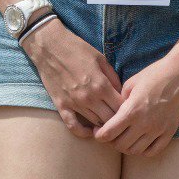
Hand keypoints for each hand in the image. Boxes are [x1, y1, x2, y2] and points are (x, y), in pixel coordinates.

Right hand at [21, 19, 122, 137]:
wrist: (49, 46)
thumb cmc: (77, 49)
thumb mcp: (100, 58)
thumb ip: (113, 77)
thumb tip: (121, 93)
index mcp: (101, 85)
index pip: (121, 107)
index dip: (128, 110)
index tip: (129, 109)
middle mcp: (89, 97)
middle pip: (110, 119)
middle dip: (118, 120)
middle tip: (121, 119)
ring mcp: (74, 103)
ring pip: (95, 124)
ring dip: (103, 125)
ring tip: (109, 124)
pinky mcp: (61, 106)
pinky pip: (73, 126)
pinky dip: (82, 132)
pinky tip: (90, 131)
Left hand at [93, 56, 178, 156]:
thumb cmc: (155, 74)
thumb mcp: (131, 83)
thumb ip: (119, 101)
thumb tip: (112, 113)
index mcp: (132, 110)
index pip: (109, 133)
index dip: (99, 135)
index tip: (97, 131)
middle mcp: (144, 123)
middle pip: (120, 145)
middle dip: (111, 141)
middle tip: (110, 133)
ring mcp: (158, 130)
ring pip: (135, 151)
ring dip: (126, 147)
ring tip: (124, 137)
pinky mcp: (170, 132)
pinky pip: (153, 151)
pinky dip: (143, 151)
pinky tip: (140, 141)